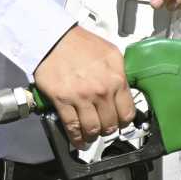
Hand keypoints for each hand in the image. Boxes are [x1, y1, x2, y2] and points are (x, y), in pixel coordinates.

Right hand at [34, 26, 135, 148]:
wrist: (53, 38)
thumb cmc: (78, 42)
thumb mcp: (110, 53)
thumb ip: (119, 73)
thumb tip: (123, 88)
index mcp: (116, 78)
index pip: (127, 111)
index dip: (124, 121)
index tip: (120, 122)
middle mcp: (101, 90)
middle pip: (111, 123)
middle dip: (108, 130)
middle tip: (105, 130)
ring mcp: (81, 97)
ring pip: (93, 129)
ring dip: (93, 136)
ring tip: (91, 137)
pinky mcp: (63, 101)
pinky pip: (72, 126)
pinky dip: (76, 138)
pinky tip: (78, 141)